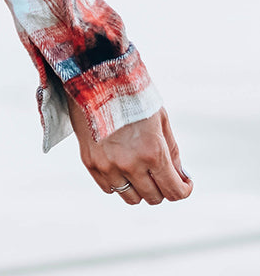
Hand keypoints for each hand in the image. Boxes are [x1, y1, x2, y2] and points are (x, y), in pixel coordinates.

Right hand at [67, 97, 192, 204]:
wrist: (96, 78)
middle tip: (162, 173)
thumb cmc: (133, 96)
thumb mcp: (161, 120)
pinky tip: (122, 167)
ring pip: (130, 198)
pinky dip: (119, 183)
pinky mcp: (90, 162)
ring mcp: (107, 165)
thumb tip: (179, 176)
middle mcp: (130, 164)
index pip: (174, 191)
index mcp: (152, 152)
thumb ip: (171, 152)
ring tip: (141, 171)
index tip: (184, 183)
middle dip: (163, 188)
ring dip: (140, 189)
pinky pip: (109, 188)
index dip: (184, 190)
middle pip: (153, 197)